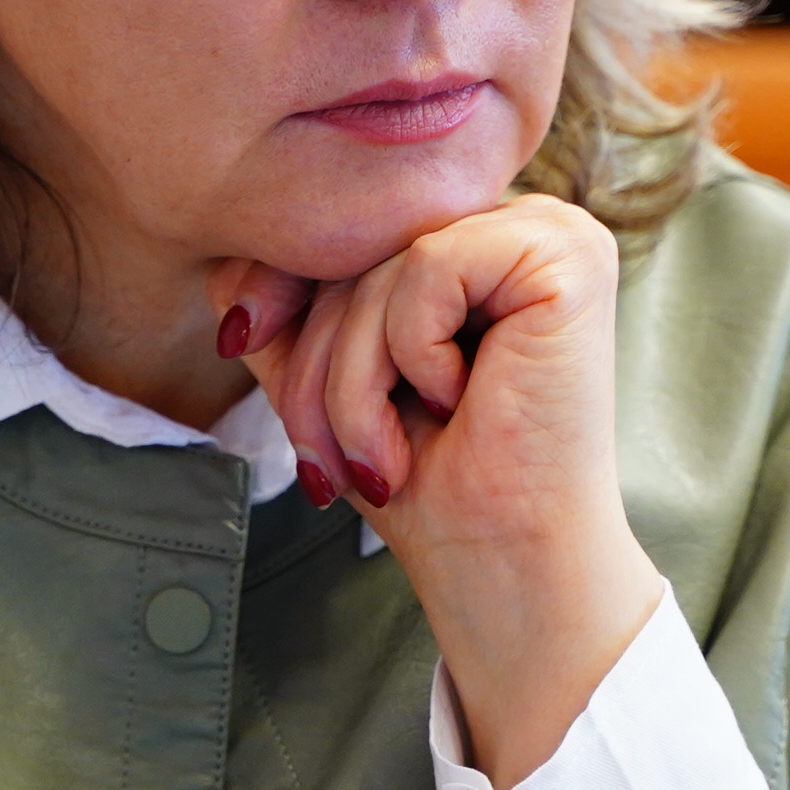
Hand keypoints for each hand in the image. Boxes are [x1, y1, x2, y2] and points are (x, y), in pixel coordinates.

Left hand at [216, 195, 665, 789]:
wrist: (502, 567)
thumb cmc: (431, 485)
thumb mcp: (333, 381)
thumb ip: (288, 315)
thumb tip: (223, 261)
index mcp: (479, 243)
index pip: (352, 224)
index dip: (278, 281)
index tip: (239, 341)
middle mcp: (522, 222)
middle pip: (362, 242)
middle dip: (315, 356)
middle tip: (327, 459)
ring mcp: (554, 231)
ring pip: (388, 262)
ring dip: (356, 378)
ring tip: (385, 455)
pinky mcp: (565, 255)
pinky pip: (429, 268)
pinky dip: (413, 354)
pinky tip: (457, 405)